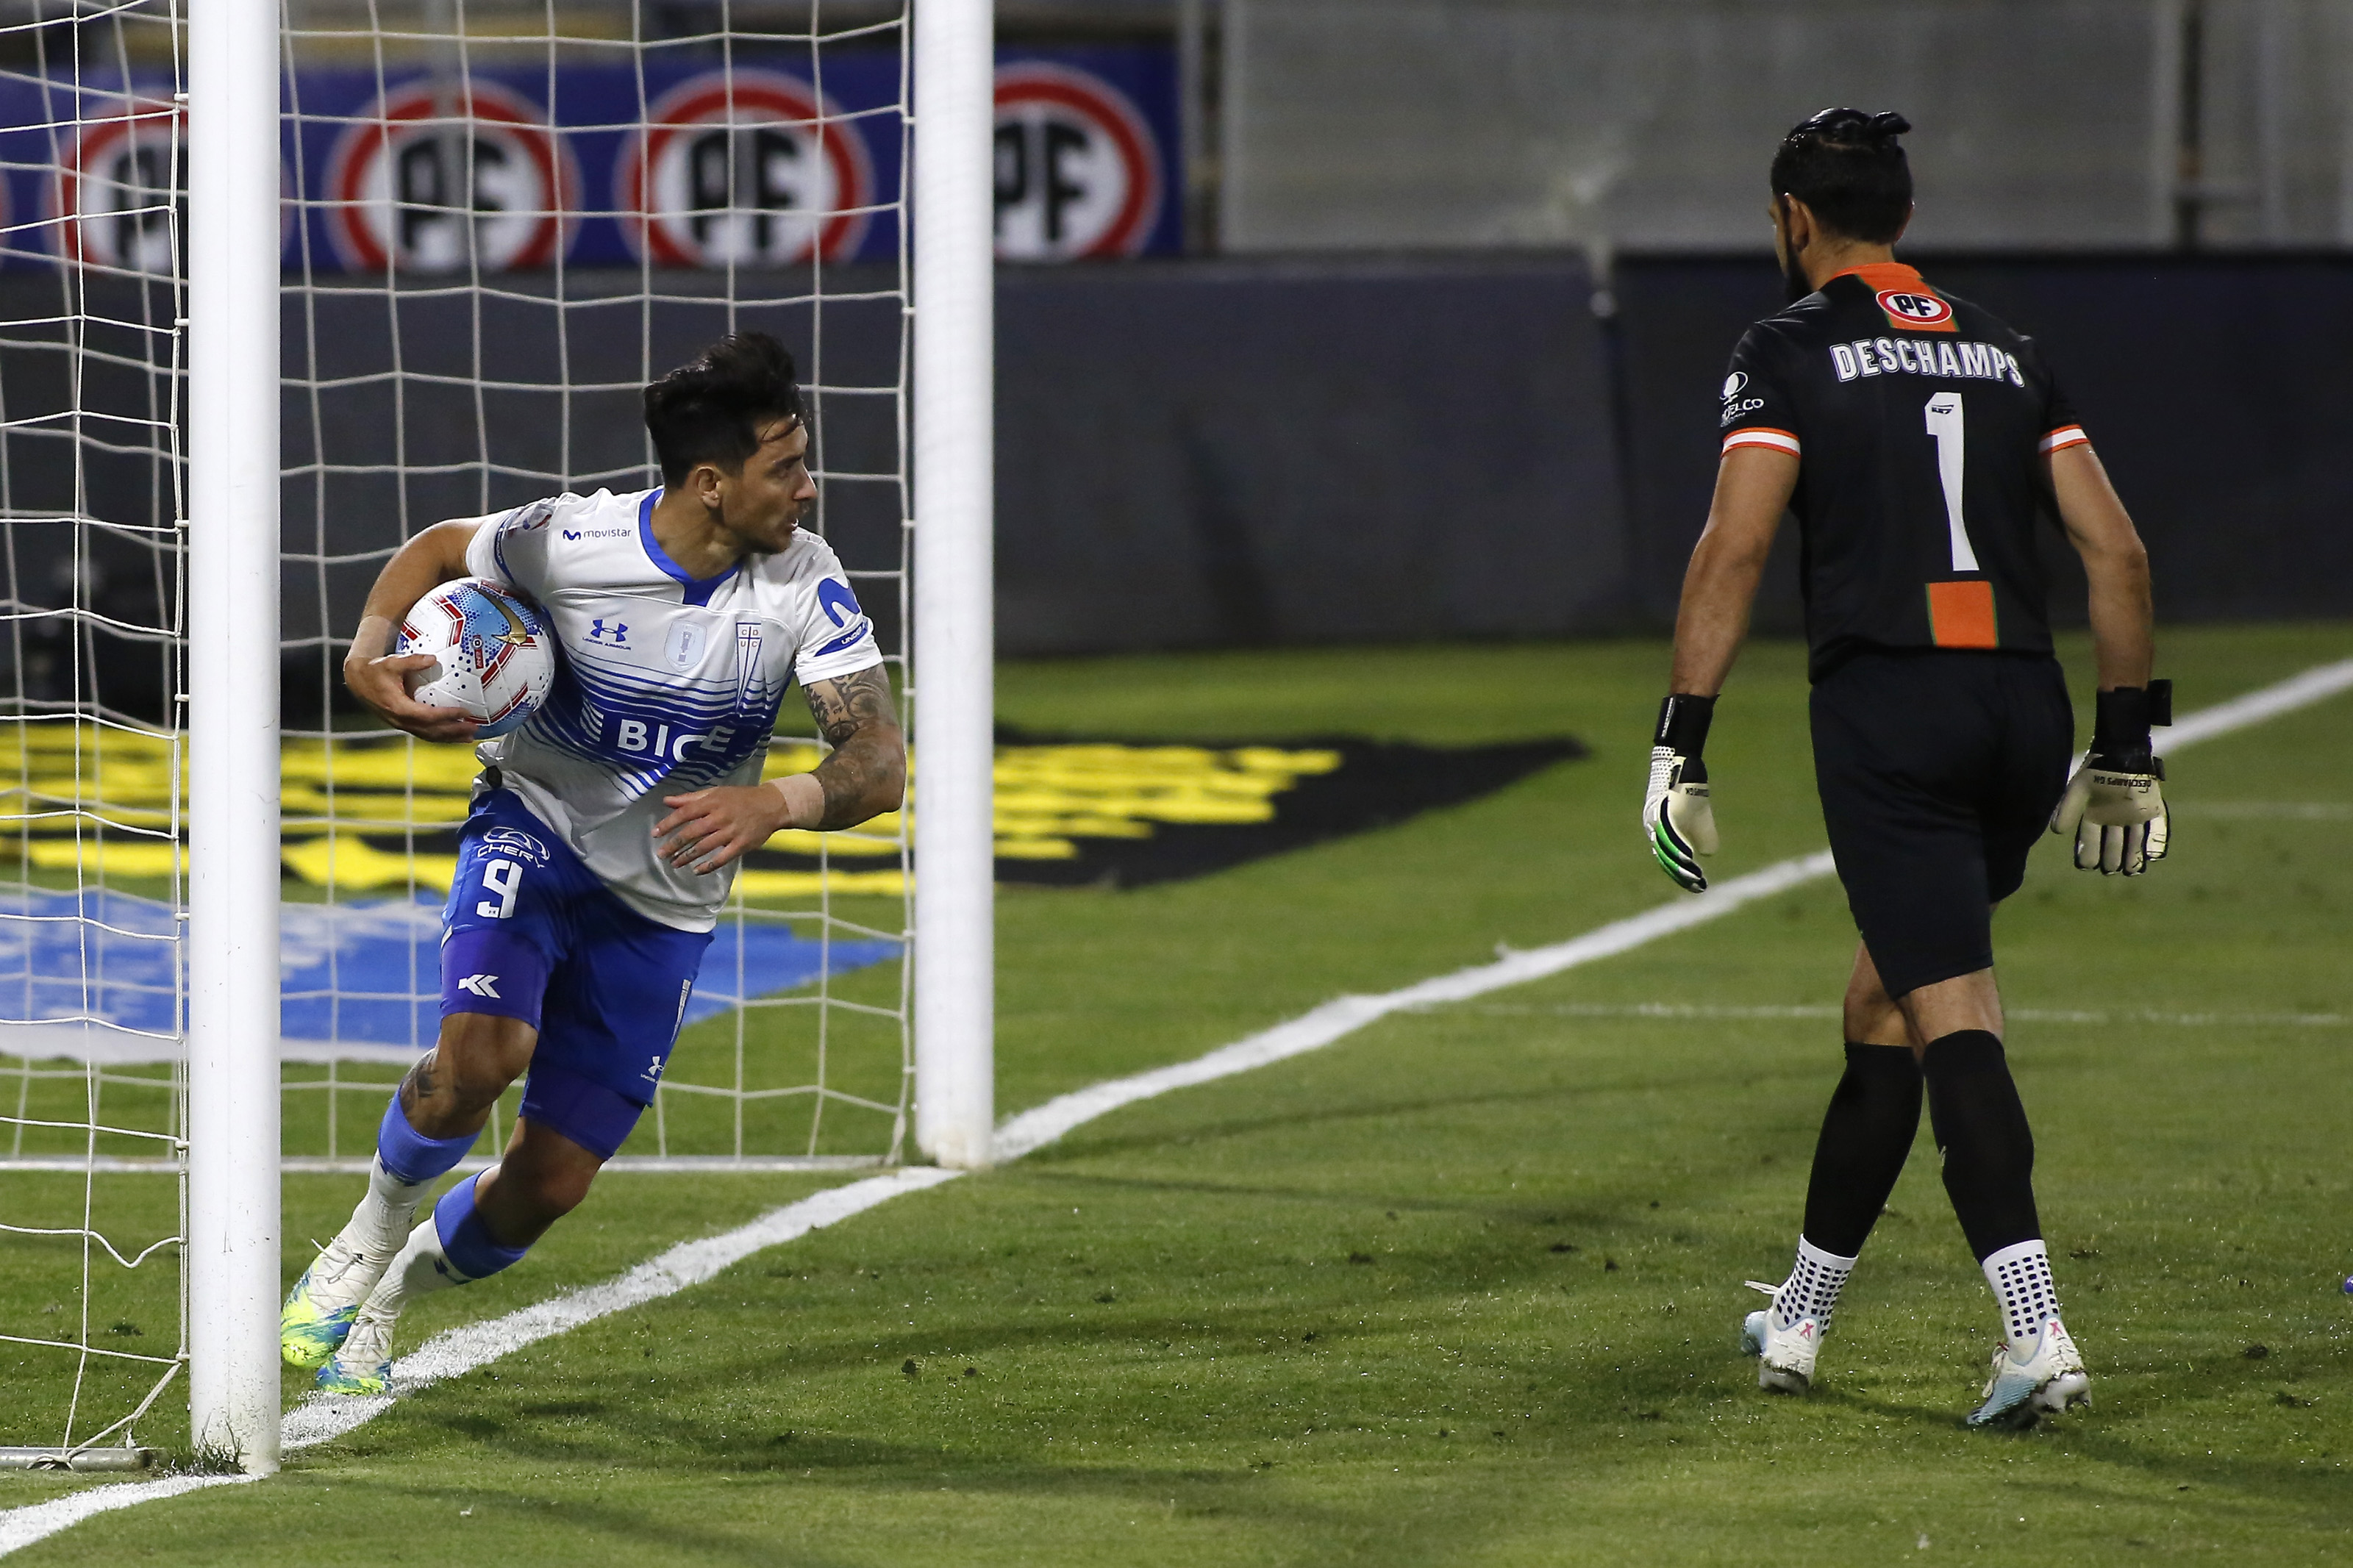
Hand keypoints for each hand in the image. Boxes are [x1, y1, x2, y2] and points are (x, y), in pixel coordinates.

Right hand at [345, 651, 479, 743]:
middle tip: (473, 728)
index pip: (427, 715)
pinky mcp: (403, 724)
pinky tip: (454, 736)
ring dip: (449, 737)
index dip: (447, 716)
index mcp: (398, 706)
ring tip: (469, 737)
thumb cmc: (376, 671)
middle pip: (431, 730)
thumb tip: (432, 658)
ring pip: (428, 736)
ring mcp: (401, 724)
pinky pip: (424, 734)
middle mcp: (400, 720)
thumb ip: (412, 661)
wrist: (359, 681)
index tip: (464, 712)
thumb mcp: (392, 663)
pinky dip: (440, 736)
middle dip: (453, 731)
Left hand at [653, 784, 796, 875]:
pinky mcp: (742, 845)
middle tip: (661, 854)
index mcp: (712, 803)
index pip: (685, 813)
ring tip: (674, 863)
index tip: (655, 833)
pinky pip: (722, 858)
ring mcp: (731, 832)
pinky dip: (708, 866)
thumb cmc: (740, 798)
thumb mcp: (716, 793)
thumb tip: (666, 801)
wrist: (771, 805)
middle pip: (692, 833)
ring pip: (704, 847)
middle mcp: (720, 817)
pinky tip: (696, 871)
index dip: (668, 824)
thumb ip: (691, 798)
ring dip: (687, 857)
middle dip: (674, 844)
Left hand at [1644, 745, 1718, 892]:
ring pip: (1666, 848)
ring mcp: (1657, 820)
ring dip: (1680, 865)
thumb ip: (1703, 838)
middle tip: (1696, 887)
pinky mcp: (1664, 811)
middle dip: (1681, 874)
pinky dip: (1678, 847)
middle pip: (1665, 858)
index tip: (1696, 887)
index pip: (1668, 860)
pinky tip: (1687, 858)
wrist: (1688, 771)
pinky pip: (1669, 833)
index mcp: (1660, 833)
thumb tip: (1706, 854)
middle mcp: (1654, 829)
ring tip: (1694, 878)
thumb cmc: (1693, 796)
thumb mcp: (1702, 822)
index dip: (1681, 875)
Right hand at [2050, 754, 2167, 874]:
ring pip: (2134, 840)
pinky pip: (2156, 828)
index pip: (2089, 840)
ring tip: (2132, 871)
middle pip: (2113, 844)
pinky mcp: (2152, 809)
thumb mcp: (2079, 789)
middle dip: (2111, 858)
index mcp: (2095, 816)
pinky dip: (2156, 842)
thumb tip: (2056, 832)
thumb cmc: (2098, 770)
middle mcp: (2114, 819)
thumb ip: (2066, 809)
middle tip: (2110, 869)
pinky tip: (2154, 856)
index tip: (2087, 866)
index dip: (2087, 854)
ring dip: (2133, 855)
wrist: (2123, 751)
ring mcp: (2134, 816)